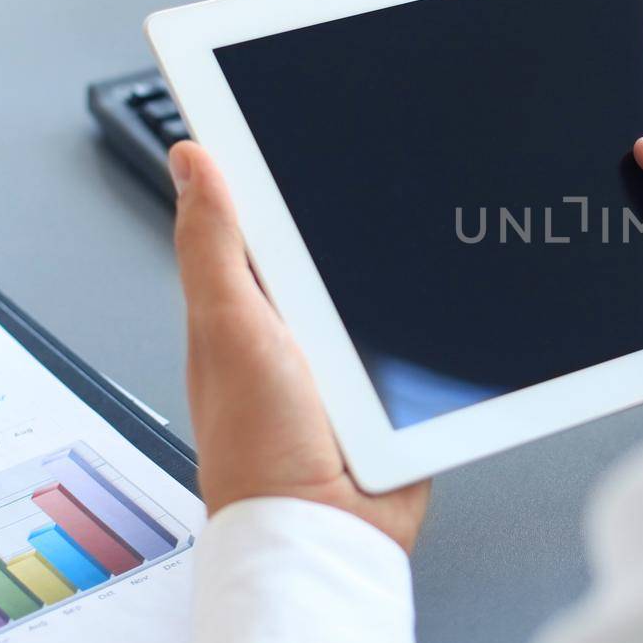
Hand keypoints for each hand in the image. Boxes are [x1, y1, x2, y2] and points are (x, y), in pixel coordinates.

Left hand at [169, 141, 429, 552]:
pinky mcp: (393, 382)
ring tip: (426, 232)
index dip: (275, 164)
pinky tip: (448, 297)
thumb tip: (194, 159)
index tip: (301, 113)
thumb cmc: (261, 449)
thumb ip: (214, 246)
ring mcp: (346, 354)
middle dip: (359, 213)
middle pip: (330, 242)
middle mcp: (294, 324)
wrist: (331, 529)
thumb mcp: (230, 328)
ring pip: (381, 283)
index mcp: (244, 303)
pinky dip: (435, 316)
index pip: (259, 214)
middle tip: (393, 165)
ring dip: (403, 270)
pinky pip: (420, 331)